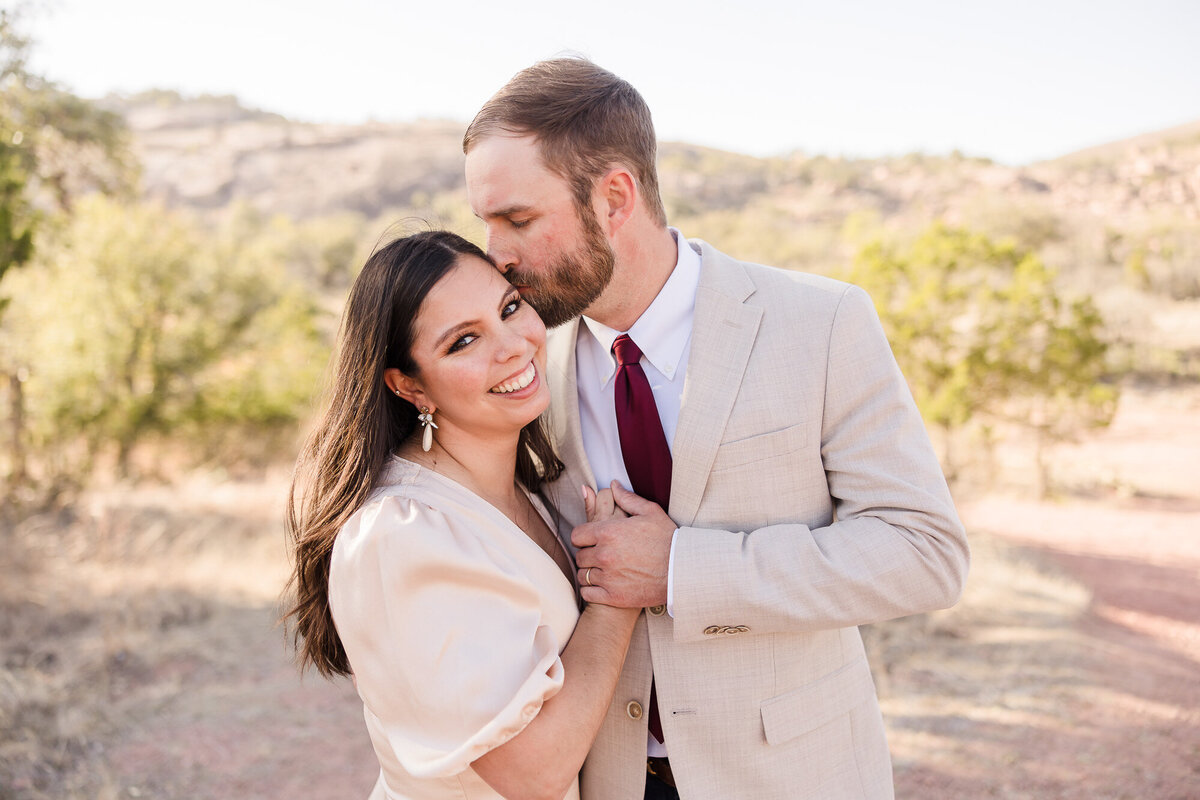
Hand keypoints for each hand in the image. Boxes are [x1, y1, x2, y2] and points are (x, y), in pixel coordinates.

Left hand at [574, 481, 673, 607]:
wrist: (682, 571)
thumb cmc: (668, 539)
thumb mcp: (650, 512)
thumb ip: (627, 498)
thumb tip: (612, 485)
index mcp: (609, 532)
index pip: (577, 535)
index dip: (584, 537)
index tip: (592, 540)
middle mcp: (604, 555)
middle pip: (580, 556)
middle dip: (588, 554)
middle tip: (601, 556)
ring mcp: (608, 577)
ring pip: (583, 575)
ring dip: (590, 572)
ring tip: (603, 570)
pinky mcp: (613, 596)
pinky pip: (589, 593)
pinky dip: (592, 590)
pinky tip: (603, 585)